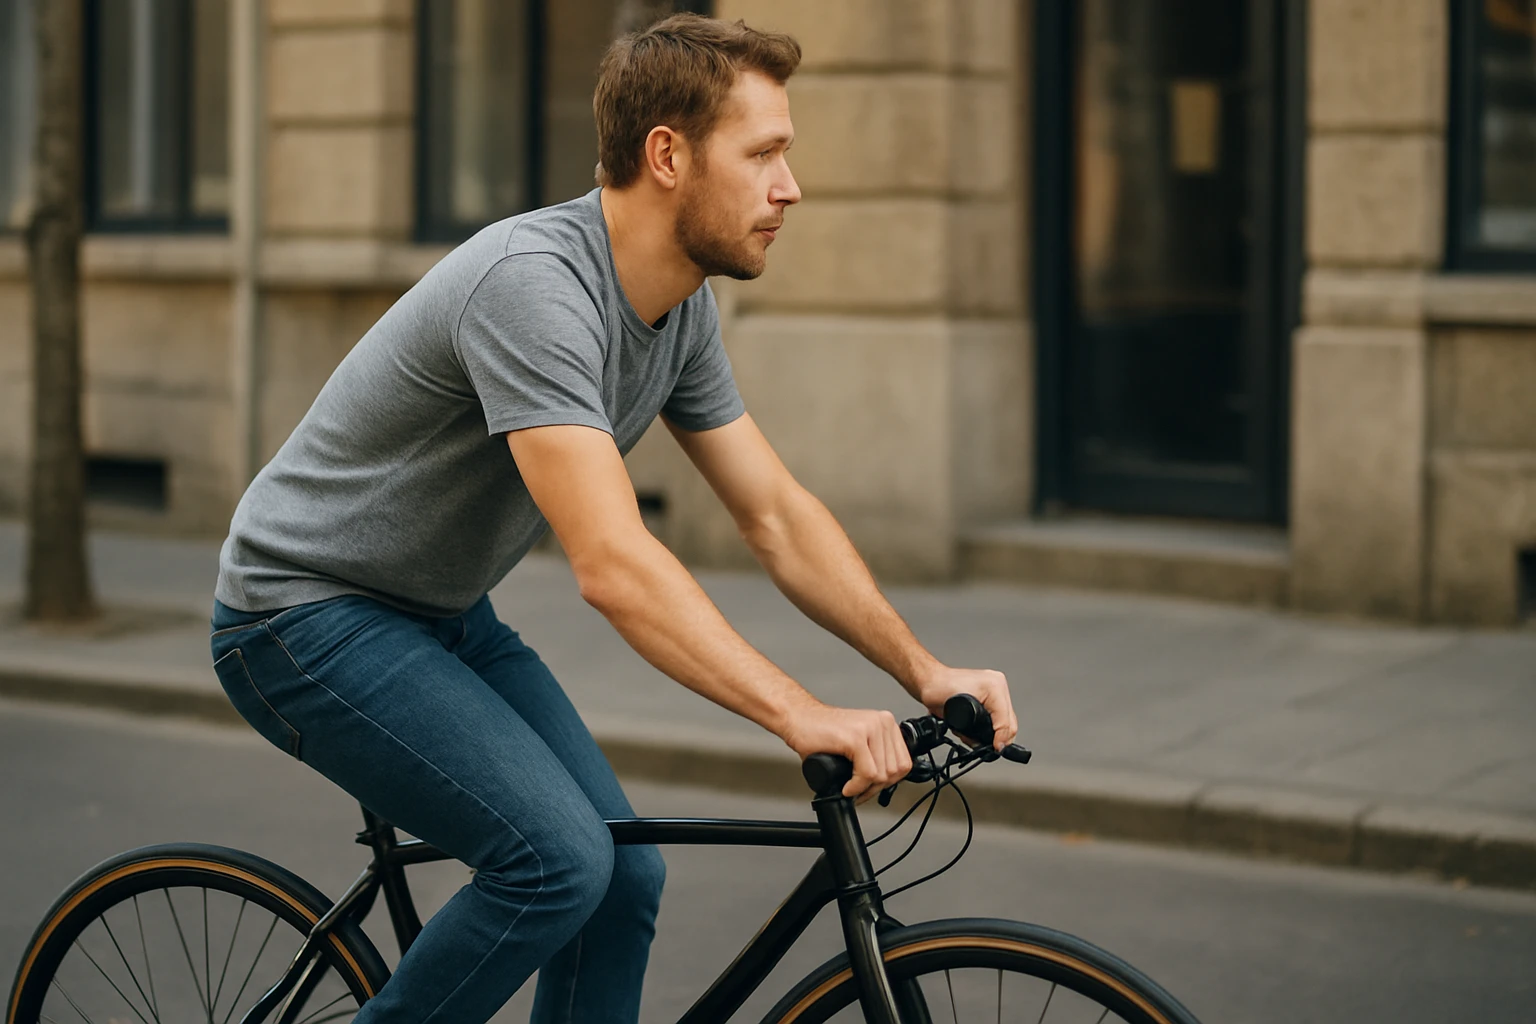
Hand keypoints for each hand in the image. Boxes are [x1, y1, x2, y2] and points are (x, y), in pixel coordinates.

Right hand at [780, 703, 912, 801]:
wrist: (797, 719)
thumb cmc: (821, 732)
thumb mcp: (859, 743)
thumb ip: (875, 756)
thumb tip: (884, 784)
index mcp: (885, 723)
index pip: (904, 763)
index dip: (888, 782)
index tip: (871, 787)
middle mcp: (881, 722)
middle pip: (895, 771)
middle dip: (876, 788)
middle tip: (858, 791)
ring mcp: (869, 728)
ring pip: (882, 775)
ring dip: (865, 790)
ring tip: (850, 789)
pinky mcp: (855, 738)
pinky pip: (867, 774)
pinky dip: (856, 787)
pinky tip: (846, 787)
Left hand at [916, 666, 1017, 747]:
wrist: (929, 682)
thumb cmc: (939, 687)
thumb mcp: (961, 709)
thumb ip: (977, 728)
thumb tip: (992, 743)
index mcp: (996, 686)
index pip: (1007, 719)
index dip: (1001, 737)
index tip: (995, 748)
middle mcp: (997, 689)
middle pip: (1009, 723)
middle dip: (995, 738)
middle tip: (983, 746)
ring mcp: (993, 695)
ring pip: (1002, 725)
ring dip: (987, 735)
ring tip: (970, 736)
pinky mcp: (987, 701)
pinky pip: (993, 721)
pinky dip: (983, 730)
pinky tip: (969, 730)